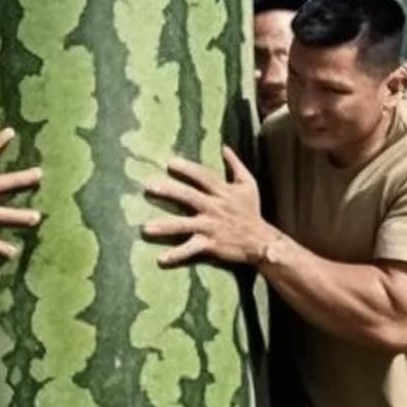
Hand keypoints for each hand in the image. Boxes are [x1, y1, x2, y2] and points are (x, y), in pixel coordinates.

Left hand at [143, 149, 265, 267]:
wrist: (261, 241)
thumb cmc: (252, 211)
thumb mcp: (248, 184)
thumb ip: (235, 165)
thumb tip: (224, 147)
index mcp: (223, 192)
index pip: (203, 176)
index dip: (187, 169)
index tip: (170, 163)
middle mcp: (215, 207)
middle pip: (189, 197)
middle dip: (169, 191)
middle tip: (148, 187)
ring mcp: (211, 226)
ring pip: (185, 225)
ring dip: (165, 226)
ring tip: (145, 228)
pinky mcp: (211, 244)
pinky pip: (191, 249)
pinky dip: (177, 255)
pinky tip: (161, 259)